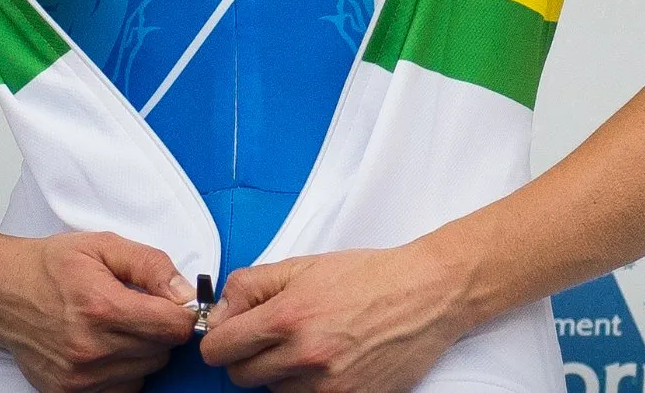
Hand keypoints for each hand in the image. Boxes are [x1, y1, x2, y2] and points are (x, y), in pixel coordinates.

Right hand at [0, 227, 198, 392]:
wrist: (0, 290)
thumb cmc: (50, 265)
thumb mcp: (103, 245)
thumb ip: (150, 265)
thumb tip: (185, 293)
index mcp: (101, 307)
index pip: (172, 327)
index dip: (182, 312)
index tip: (175, 302)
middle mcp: (89, 348)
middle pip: (162, 351)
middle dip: (159, 328)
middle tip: (138, 308)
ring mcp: (77, 377)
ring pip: (145, 372)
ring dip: (142, 350)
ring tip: (117, 325)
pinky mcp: (67, 392)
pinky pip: (122, 389)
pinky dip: (124, 371)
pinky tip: (107, 347)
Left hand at [198, 244, 469, 391]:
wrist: (426, 294)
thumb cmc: (369, 276)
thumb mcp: (304, 265)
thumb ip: (251, 286)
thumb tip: (218, 313)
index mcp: (288, 317)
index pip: (219, 349)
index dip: (220, 339)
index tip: (230, 334)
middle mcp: (304, 356)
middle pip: (241, 377)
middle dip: (249, 357)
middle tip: (273, 338)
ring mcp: (326, 386)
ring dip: (282, 374)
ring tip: (312, 345)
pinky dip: (310, 387)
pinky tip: (329, 363)